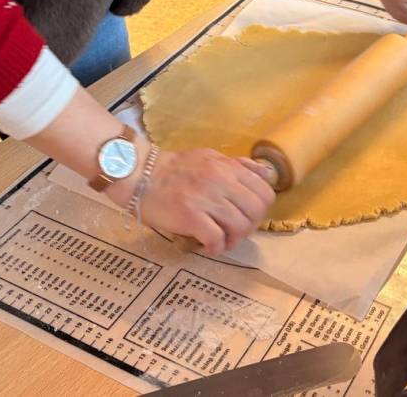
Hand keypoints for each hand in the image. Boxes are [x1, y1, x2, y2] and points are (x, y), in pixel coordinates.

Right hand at [108, 146, 274, 253]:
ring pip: (240, 226)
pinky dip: (216, 248)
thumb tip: (265, 173)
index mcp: (228, 167)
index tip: (247, 216)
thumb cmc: (176, 168)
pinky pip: (216, 239)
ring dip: (234, 240)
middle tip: (235, 231)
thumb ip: (238, 165)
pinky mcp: (190, 216)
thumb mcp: (210, 157)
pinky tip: (208, 246)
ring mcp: (206, 198)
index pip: (265, 192)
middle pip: (256, 211)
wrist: (141, 174)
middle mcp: (222, 180)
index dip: (260, 209)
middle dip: (250, 227)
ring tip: (222, 241)